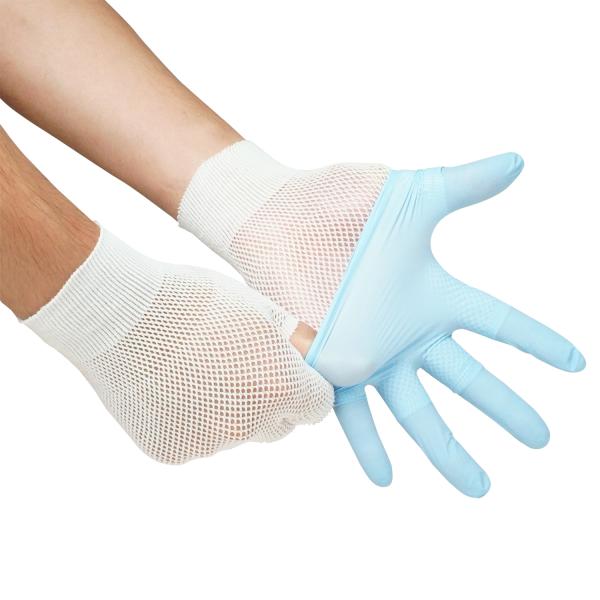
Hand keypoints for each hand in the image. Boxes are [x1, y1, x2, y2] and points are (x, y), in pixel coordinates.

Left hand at [306, 153, 584, 495]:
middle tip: (540, 439)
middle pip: (467, 379)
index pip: (495, 322)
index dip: (534, 341)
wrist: (275, 217)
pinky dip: (367, 446)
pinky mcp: (330, 365)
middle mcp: (405, 331)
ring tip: (477, 487)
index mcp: (430, 293)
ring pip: (416, 411)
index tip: (573, 364)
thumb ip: (462, 186)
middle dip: (504, 408)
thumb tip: (518, 161)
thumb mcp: (410, 194)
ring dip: (445, 449)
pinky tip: (384, 478)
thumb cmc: (338, 202)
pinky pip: (352, 414)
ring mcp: (369, 353)